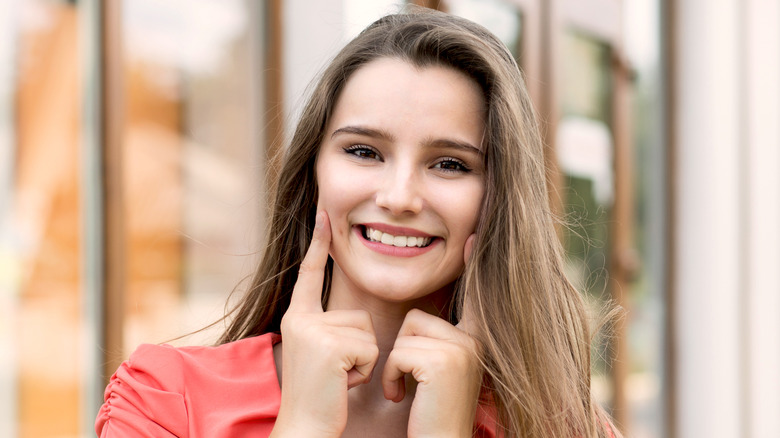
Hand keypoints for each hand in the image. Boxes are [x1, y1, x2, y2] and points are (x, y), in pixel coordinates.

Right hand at [271, 211, 378, 437]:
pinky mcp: (328, 345)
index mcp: (299, 318)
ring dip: (362, 360)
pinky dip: (364, 371)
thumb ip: (333, 329)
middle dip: (360, 347)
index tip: (323, 211)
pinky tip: (342, 383)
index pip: (310, 274)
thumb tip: (358, 317)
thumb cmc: (321, 395)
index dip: (318, 243)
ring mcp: (312, 331)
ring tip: (339, 377)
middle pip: (358, 315)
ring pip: (367, 331)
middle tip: (337, 372)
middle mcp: (300, 319)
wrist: (307, 427)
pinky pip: (369, 349)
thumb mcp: (322, 353)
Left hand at [382, 234, 482, 436]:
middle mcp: (475, 340)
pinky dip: (391, 376)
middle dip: (403, 349)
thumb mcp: (436, 370)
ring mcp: (462, 349)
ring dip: (395, 365)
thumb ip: (434, 342)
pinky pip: (399, 352)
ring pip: (406, 333)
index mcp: (474, 339)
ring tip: (408, 391)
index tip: (474, 236)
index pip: (473, 296)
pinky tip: (404, 397)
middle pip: (418, 317)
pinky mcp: (443, 362)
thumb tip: (418, 318)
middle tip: (409, 381)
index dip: (474, 265)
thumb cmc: (430, 412)